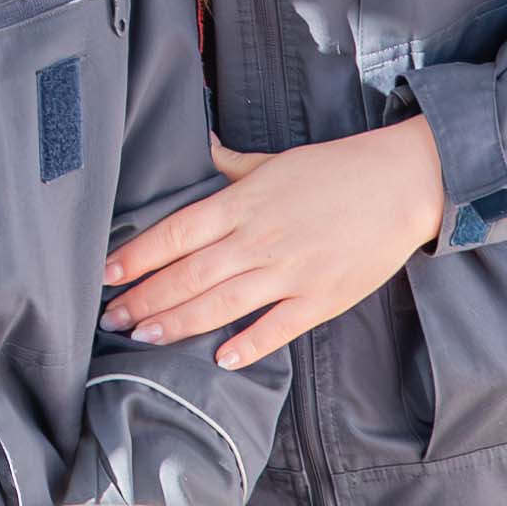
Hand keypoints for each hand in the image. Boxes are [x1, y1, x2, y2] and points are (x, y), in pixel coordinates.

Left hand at [106, 125, 449, 367]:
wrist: (401, 184)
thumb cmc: (335, 171)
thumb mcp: (275, 160)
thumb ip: (232, 165)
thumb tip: (200, 147)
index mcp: (243, 203)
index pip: (176, 232)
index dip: (137, 255)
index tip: (106, 273)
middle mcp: (259, 238)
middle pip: (189, 273)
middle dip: (145, 297)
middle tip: (111, 317)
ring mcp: (290, 271)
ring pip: (222, 303)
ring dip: (180, 322)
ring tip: (145, 336)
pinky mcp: (321, 298)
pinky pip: (277, 327)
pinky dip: (248, 344)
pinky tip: (221, 358)